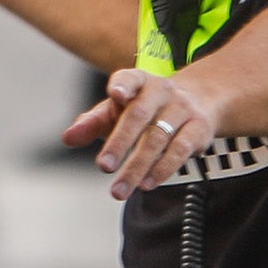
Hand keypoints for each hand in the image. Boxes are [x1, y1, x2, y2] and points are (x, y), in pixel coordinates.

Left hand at [68, 65, 225, 198]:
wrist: (197, 101)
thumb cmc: (146, 108)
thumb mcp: (117, 111)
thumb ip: (91, 123)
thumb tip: (68, 138)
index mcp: (137, 81)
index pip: (128, 79)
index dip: (123, 85)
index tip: (116, 95)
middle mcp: (161, 91)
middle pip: (139, 116)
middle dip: (119, 143)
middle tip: (104, 166)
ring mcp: (182, 108)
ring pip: (158, 138)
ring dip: (137, 167)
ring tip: (120, 188)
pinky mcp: (199, 128)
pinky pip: (180, 150)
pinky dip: (162, 169)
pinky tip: (147, 183)